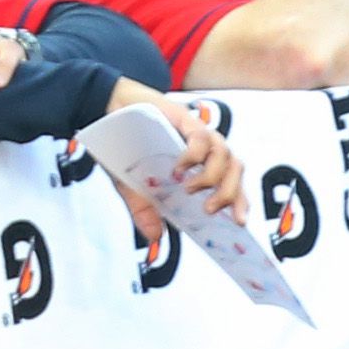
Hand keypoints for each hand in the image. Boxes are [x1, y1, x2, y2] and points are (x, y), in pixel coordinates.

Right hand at [104, 80, 247, 245]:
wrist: (108, 111)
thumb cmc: (126, 145)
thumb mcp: (132, 186)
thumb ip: (145, 211)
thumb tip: (155, 238)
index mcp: (200, 165)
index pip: (231, 183)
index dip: (240, 201)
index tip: (239, 222)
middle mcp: (206, 149)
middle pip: (235, 170)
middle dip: (228, 193)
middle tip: (209, 209)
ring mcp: (197, 134)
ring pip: (225, 154)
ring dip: (212, 176)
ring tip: (189, 189)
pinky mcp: (186, 119)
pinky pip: (201, 138)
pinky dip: (194, 155)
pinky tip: (178, 167)